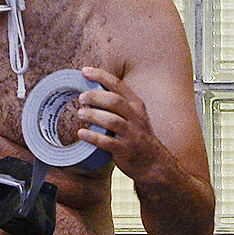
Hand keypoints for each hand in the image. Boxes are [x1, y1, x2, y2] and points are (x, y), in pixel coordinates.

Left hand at [71, 67, 168, 182]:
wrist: (153, 162)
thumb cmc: (137, 136)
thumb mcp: (134, 115)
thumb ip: (117, 104)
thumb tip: (90, 91)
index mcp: (136, 104)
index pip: (118, 85)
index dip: (100, 76)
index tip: (84, 72)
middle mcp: (136, 117)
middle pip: (114, 101)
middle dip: (95, 96)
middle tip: (81, 98)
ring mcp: (132, 134)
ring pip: (111, 120)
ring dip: (93, 115)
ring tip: (80, 113)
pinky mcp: (126, 150)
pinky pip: (107, 142)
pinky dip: (93, 137)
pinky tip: (81, 134)